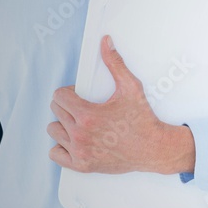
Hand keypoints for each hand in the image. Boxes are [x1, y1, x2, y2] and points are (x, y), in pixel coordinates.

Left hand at [47, 35, 194, 174]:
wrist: (153, 148)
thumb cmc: (143, 120)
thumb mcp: (131, 88)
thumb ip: (115, 64)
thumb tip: (105, 43)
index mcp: (88, 115)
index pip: (59, 97)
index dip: (69, 92)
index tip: (79, 95)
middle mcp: (81, 134)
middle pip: (56, 112)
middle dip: (67, 106)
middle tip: (83, 108)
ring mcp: (80, 151)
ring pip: (54, 131)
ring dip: (64, 125)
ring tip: (79, 124)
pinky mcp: (82, 165)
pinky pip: (55, 153)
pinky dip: (62, 147)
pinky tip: (76, 141)